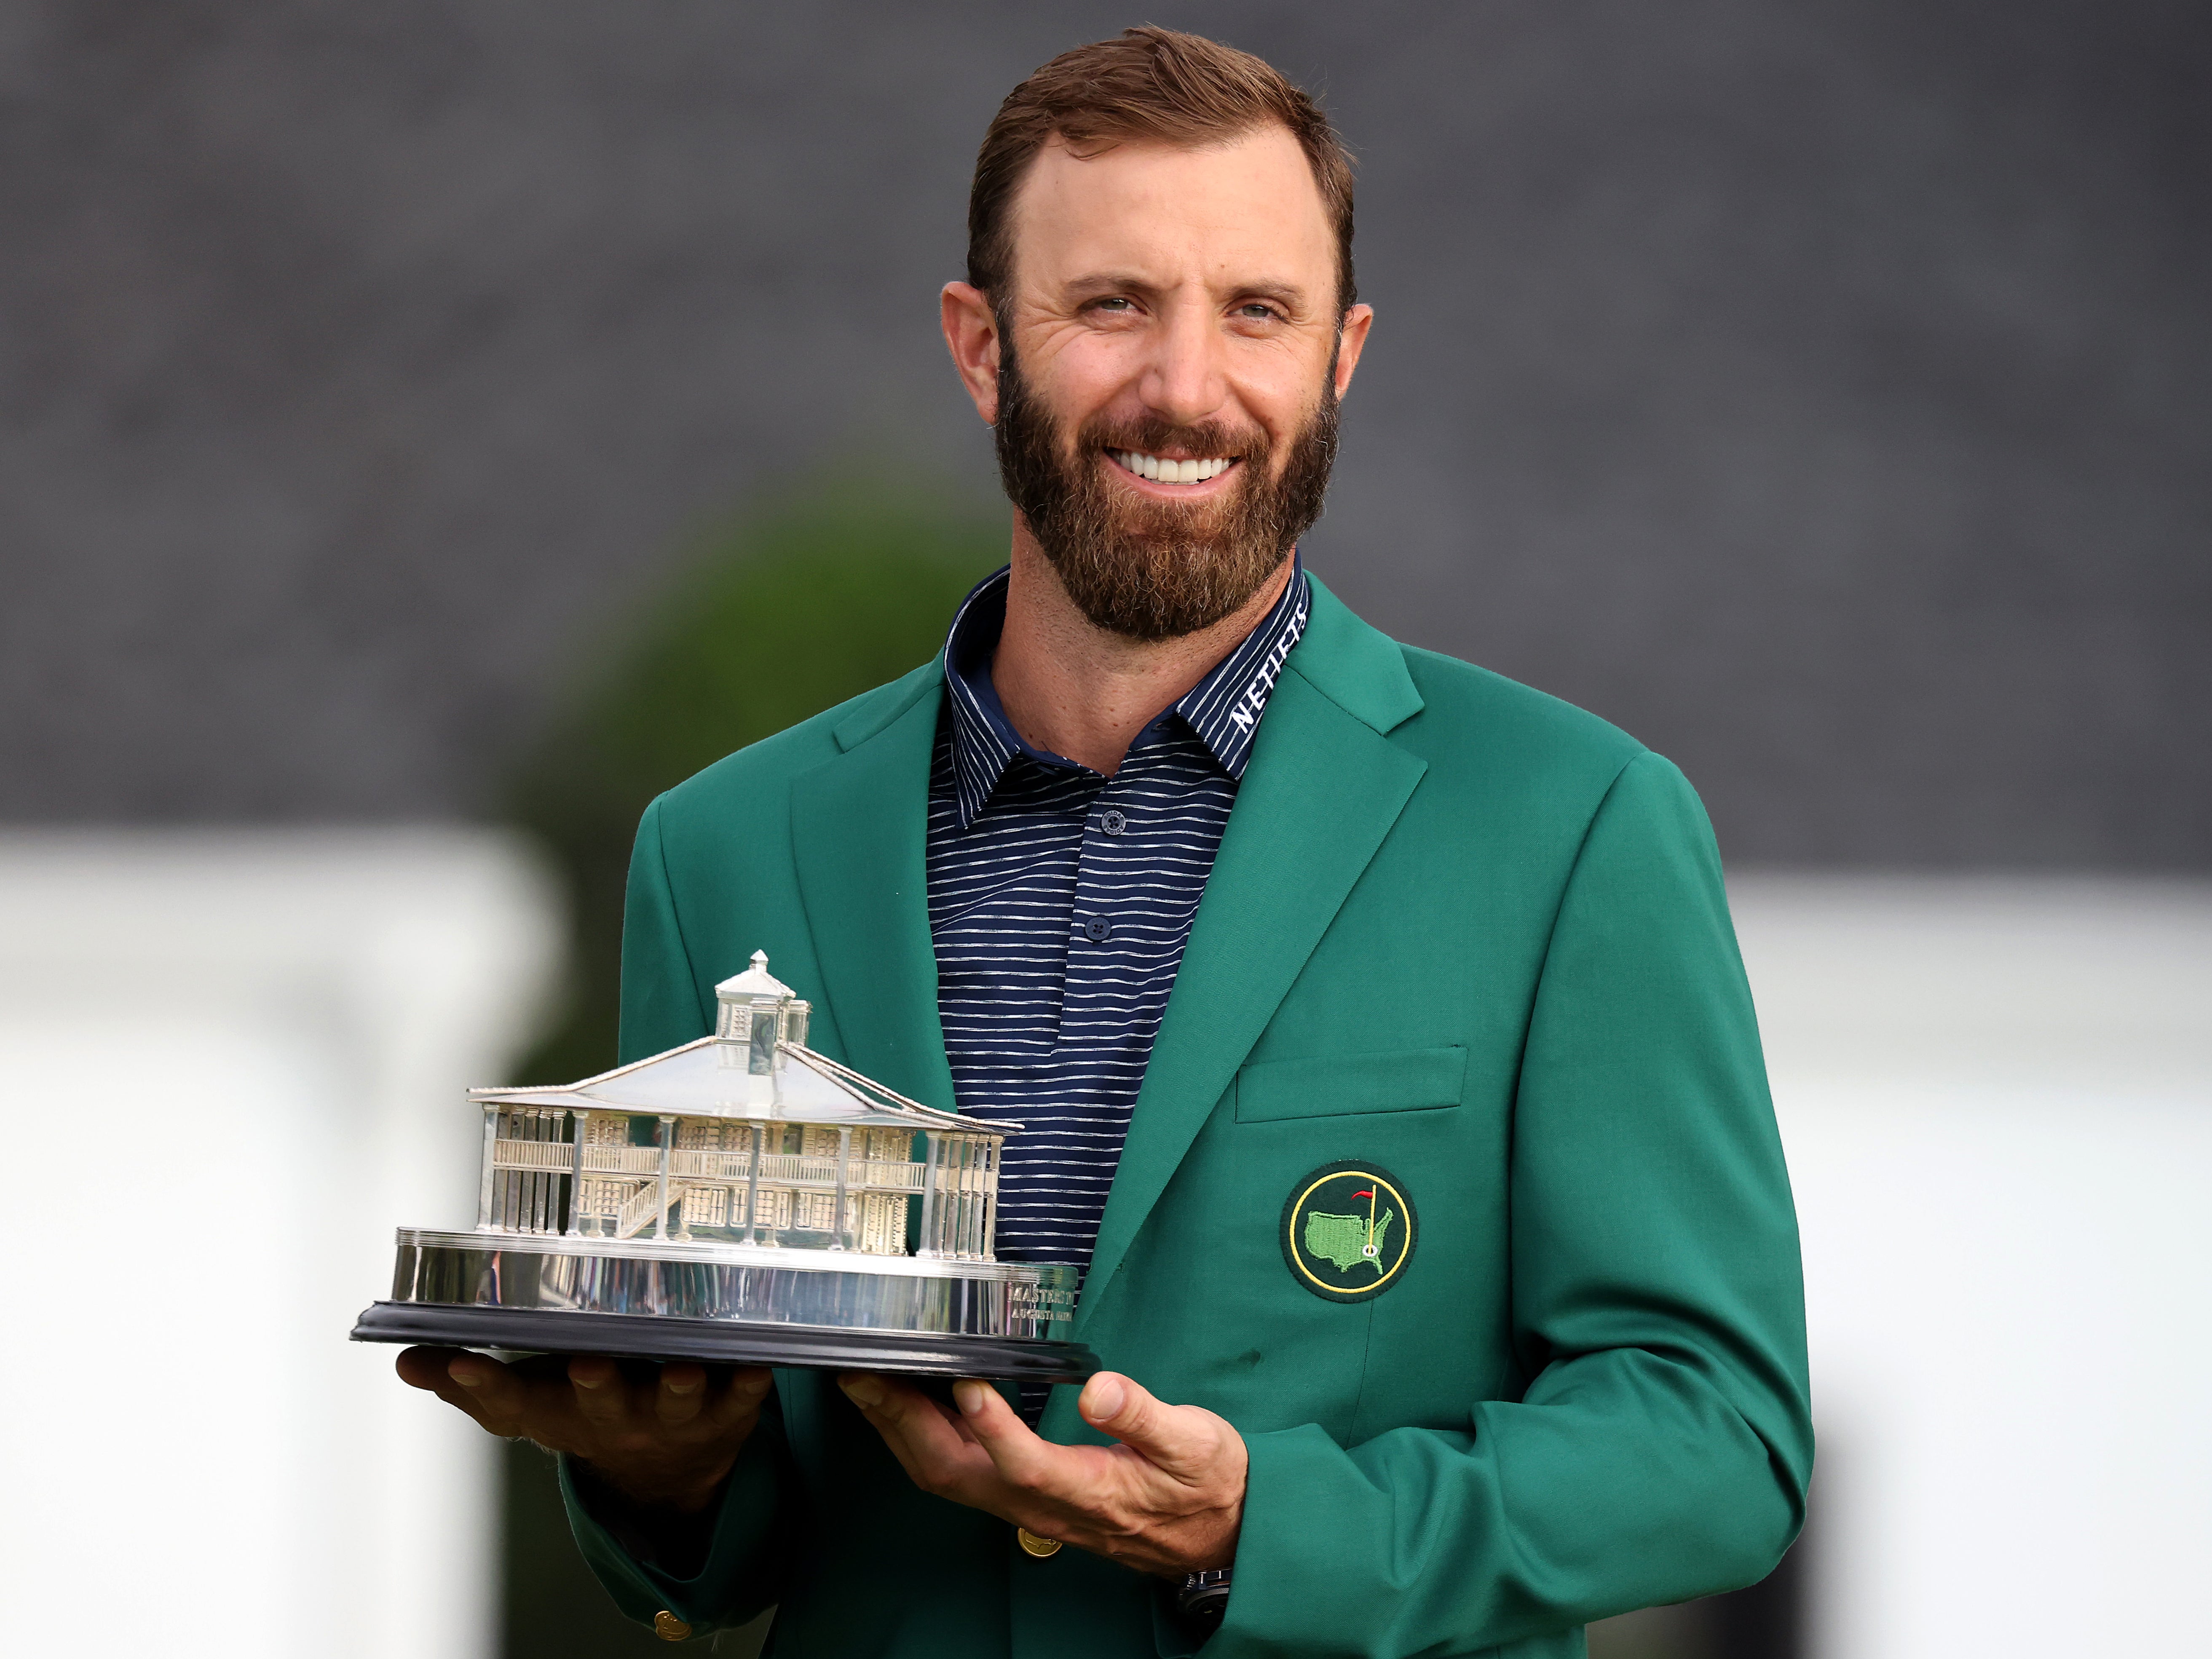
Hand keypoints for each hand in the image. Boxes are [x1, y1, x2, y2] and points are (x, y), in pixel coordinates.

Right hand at [395, 1346, 771, 1512]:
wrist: (669, 1474)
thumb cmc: (591, 1412)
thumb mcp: (533, 1404)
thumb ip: (472, 1385)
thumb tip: (404, 1361)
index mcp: (562, 1413)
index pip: (513, 1404)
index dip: (483, 1388)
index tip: (462, 1362)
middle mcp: (614, 1418)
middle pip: (600, 1405)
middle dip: (594, 1387)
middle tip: (587, 1364)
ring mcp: (672, 1417)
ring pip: (673, 1404)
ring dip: (676, 1389)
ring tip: (681, 1370)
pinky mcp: (726, 1413)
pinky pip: (742, 1400)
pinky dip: (750, 1385)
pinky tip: (759, 1365)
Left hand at [836, 1370, 1244, 1576]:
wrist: (1217, 1535)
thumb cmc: (1206, 1484)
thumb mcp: (1194, 1443)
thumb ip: (1144, 1416)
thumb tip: (1100, 1388)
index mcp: (1087, 1490)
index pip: (1026, 1464)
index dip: (992, 1427)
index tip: (967, 1380)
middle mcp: (1044, 1505)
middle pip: (957, 1472)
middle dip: (904, 1423)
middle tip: (865, 1372)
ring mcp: (1028, 1505)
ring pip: (946, 1476)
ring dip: (900, 1431)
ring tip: (866, 1383)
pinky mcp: (1024, 1496)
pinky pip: (957, 1473)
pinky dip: (920, 1439)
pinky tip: (907, 1406)